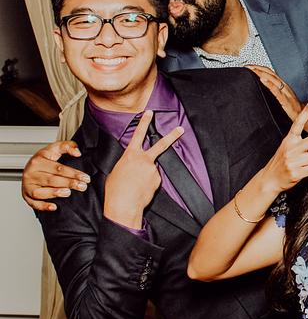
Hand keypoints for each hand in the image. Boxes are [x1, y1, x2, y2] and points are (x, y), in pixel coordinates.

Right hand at [22, 141, 89, 211]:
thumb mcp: (55, 148)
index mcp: (38, 161)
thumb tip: (77, 152)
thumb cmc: (45, 159)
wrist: (31, 166)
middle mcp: (31, 173)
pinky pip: (33, 203)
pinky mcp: (26, 195)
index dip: (73, 173)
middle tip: (82, 186)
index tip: (85, 178)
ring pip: (40, 192)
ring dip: (55, 193)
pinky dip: (43, 206)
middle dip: (69, 184)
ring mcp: (28, 185)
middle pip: (51, 180)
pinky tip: (54, 207)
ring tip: (68, 193)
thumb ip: (68, 146)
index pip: (58, 169)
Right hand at [103, 111, 182, 228]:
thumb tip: (135, 165)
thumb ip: (128, 163)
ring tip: (135, 185)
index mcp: (130, 155)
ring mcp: (153, 169)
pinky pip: (153, 179)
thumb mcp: (116, 170)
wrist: (123, 205)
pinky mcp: (158, 179)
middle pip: (161, 144)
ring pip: (152, 169)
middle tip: (181, 129)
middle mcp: (144, 159)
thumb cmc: (115, 189)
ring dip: (145, 175)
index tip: (150, 113)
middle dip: (172, 135)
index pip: (138, 134)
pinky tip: (141, 189)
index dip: (144, 122)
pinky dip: (148, 183)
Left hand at [246, 65, 303, 122]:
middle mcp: (285, 86)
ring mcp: (286, 93)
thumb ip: (274, 93)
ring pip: (273, 79)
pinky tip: (262, 80)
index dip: (260, 68)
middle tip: (246, 66)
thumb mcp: (282, 98)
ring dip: (261, 73)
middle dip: (257, 68)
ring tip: (252, 69)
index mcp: (283, 85)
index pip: (270, 73)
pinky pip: (277, 91)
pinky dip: (269, 84)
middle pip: (270, 73)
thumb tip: (261, 90)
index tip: (249, 66)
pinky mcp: (286, 101)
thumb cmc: (292, 109)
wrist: (304, 118)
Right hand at [256, 100, 307, 194]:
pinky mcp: (295, 172)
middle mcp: (291, 148)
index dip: (306, 112)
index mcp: (289, 140)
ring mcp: (293, 160)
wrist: (270, 179)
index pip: (298, 123)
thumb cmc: (284, 162)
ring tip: (303, 164)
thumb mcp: (293, 152)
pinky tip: (302, 172)